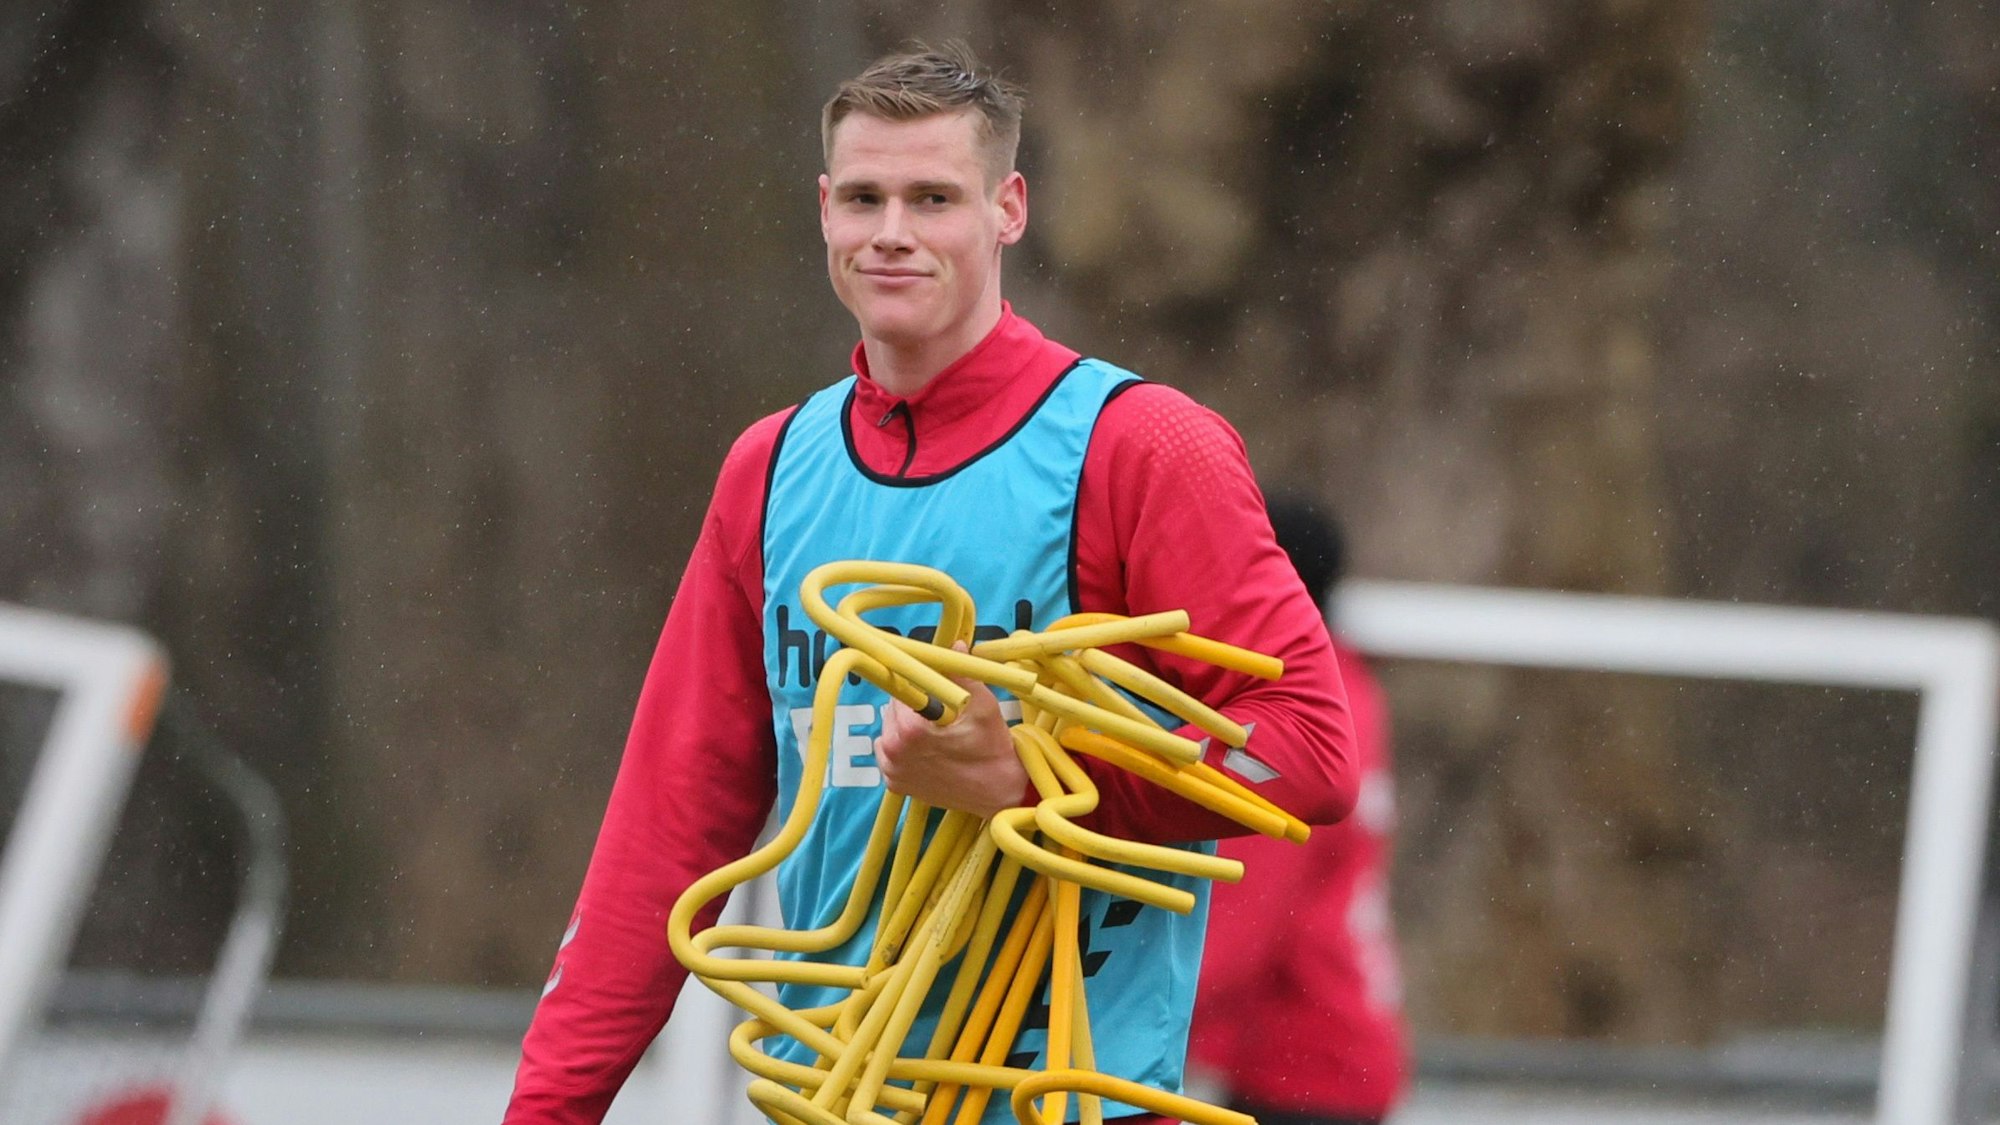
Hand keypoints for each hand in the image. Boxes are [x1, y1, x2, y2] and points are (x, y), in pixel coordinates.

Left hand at [875, 646, 1025, 818]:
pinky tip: (928, 748)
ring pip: (889, 729)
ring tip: (936, 731)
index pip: (899, 688)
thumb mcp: (982, 704)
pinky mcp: (895, 784)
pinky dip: (903, 746)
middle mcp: (894, 752)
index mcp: (910, 730)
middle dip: (913, 702)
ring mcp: (892, 770)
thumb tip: (954, 645)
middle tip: (940, 708)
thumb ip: (961, 672)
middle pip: (892, 708)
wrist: (1000, 792)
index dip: (914, 679)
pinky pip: (889, 752)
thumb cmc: (992, 749)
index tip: (923, 676)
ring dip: (907, 724)